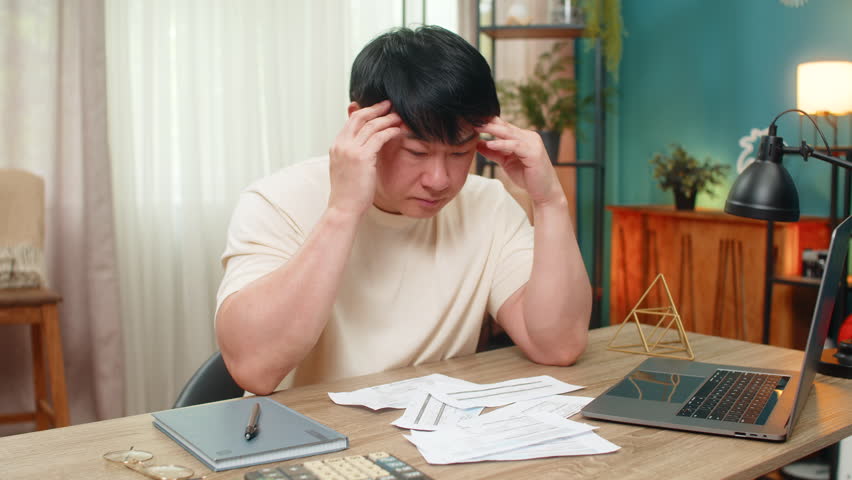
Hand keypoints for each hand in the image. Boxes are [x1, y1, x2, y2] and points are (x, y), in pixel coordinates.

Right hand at [328, 100, 401, 216]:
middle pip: (360, 117)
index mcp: (336, 146)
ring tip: (399, 115)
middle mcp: (341, 144)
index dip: (366, 112)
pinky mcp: (362, 157)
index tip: (379, 109)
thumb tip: (365, 147)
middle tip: (389, 104)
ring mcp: (350, 150)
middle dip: (376, 108)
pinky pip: (379, 137)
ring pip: (372, 125)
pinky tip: (399, 130)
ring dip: (387, 118)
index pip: (351, 121)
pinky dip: (391, 131)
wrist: (343, 209)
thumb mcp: (347, 169)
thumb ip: (353, 154)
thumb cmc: (348, 193)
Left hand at [475, 117, 564, 205]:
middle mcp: (529, 136)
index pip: (503, 126)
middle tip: (472, 118)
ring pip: (510, 133)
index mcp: (522, 137)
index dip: (488, 122)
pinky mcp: (534, 152)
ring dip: (492, 129)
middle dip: (488, 122)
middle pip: (505, 126)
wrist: (544, 191)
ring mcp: (533, 143)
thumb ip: (494, 152)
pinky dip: (502, 144)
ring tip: (478, 127)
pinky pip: (515, 146)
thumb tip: (478, 143)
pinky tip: (490, 143)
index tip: (472, 119)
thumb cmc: (527, 177)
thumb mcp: (506, 162)